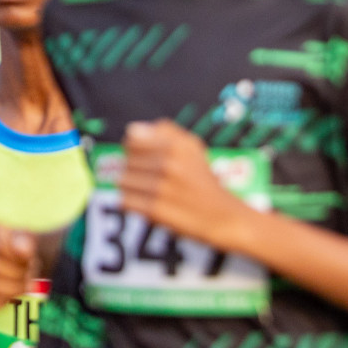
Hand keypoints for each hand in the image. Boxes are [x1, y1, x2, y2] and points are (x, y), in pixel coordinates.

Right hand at [0, 219, 37, 308]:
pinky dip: (0, 300)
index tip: (28, 256)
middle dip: (15, 273)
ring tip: (22, 281)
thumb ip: (26, 240)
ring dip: (12, 287)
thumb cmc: (23, 247)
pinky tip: (9, 293)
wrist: (22, 261)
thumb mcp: (29, 238)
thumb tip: (23, 250)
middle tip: (27, 272)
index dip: (17, 257)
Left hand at [120, 120, 249, 249]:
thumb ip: (165, 131)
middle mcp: (169, 164)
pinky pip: (125, 201)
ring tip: (153, 193)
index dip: (137, 150)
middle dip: (137, 171)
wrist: (224, 217)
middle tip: (157, 180)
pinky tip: (150, 205)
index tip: (149, 159)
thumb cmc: (204, 182)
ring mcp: (161, 188)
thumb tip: (132, 129)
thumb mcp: (193, 148)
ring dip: (134, 188)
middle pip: (126, 161)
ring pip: (122, 181)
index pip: (132, 139)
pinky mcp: (155, 210)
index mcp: (178, 145)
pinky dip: (133, 204)